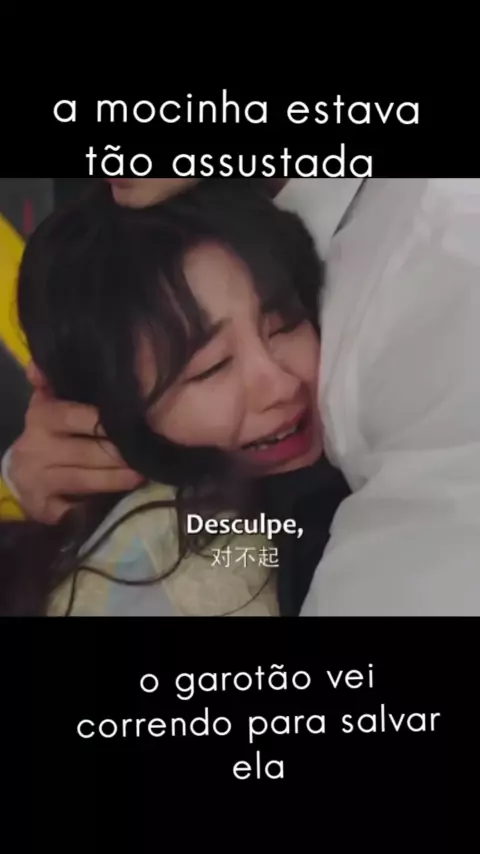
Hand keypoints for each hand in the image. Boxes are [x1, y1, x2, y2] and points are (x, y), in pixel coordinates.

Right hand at [9, 363, 142, 523]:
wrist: (21, 475)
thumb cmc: (49, 434)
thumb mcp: (50, 404)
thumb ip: (54, 383)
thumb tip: (38, 365)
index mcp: (40, 418)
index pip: (73, 416)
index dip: (104, 421)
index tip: (132, 421)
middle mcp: (35, 449)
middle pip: (85, 452)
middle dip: (119, 454)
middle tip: (146, 451)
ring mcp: (37, 481)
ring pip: (84, 481)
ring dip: (116, 479)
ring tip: (142, 474)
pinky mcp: (43, 509)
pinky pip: (76, 508)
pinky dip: (100, 503)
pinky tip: (122, 497)